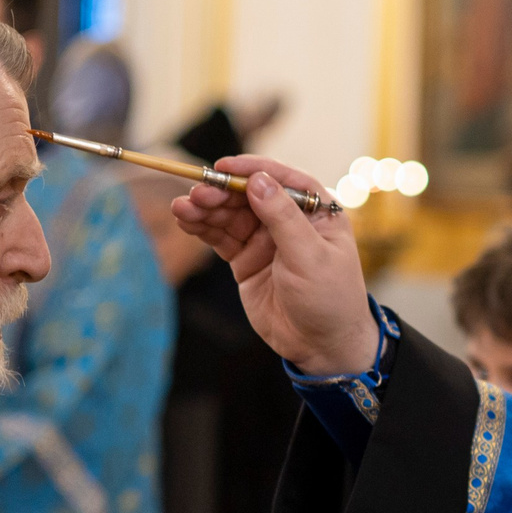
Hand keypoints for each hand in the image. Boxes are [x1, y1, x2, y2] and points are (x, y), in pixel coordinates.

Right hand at [170, 154, 374, 374]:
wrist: (321, 345)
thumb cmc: (329, 298)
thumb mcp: (310, 257)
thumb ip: (283, 218)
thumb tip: (258, 181)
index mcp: (315, 210)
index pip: (281, 179)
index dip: (251, 170)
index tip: (223, 167)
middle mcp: (289, 219)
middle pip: (248, 195)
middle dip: (221, 192)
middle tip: (197, 194)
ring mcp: (265, 239)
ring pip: (230, 215)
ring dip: (205, 209)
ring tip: (182, 208)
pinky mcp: (246, 259)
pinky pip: (220, 237)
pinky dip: (202, 228)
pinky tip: (185, 220)